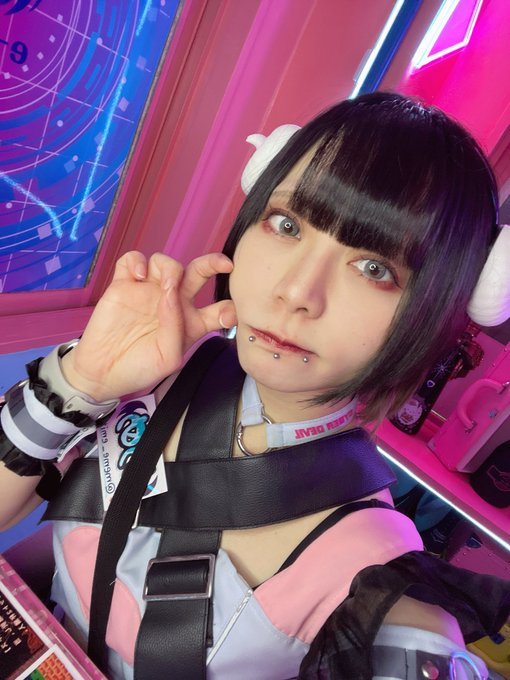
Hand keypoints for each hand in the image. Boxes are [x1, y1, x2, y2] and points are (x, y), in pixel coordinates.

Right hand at [61, 251, 236, 400]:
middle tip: (222, 264)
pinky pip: (133, 260)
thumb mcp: (168, 358)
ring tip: (164, 286)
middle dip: (213, 263)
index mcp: (192, 323)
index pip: (219, 308)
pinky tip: (137, 276)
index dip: (229, 307)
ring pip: (166, 263)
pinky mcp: (124, 285)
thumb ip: (176, 327)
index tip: (229, 312)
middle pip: (199, 272)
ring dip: (170, 268)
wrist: (102, 373)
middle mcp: (175, 302)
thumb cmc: (139, 369)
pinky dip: (137, 261)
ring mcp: (149, 291)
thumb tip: (171, 295)